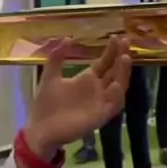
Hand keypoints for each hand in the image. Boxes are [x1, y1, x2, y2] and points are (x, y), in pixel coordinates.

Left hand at [24, 36, 130, 160]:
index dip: (111, 51)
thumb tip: (67, 38)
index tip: (117, 37)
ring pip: (118, 86)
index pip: (104, 63)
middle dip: (121, 57)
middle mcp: (97, 90)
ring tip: (125, 58)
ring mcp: (100, 103)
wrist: (40, 129)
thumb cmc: (46, 105)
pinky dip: (117, 96)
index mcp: (87, 80)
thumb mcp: (50, 76)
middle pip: (114, 71)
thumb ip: (57, 58)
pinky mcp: (99, 116)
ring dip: (123, 73)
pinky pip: (113, 106)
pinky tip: (117, 85)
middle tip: (126, 41)